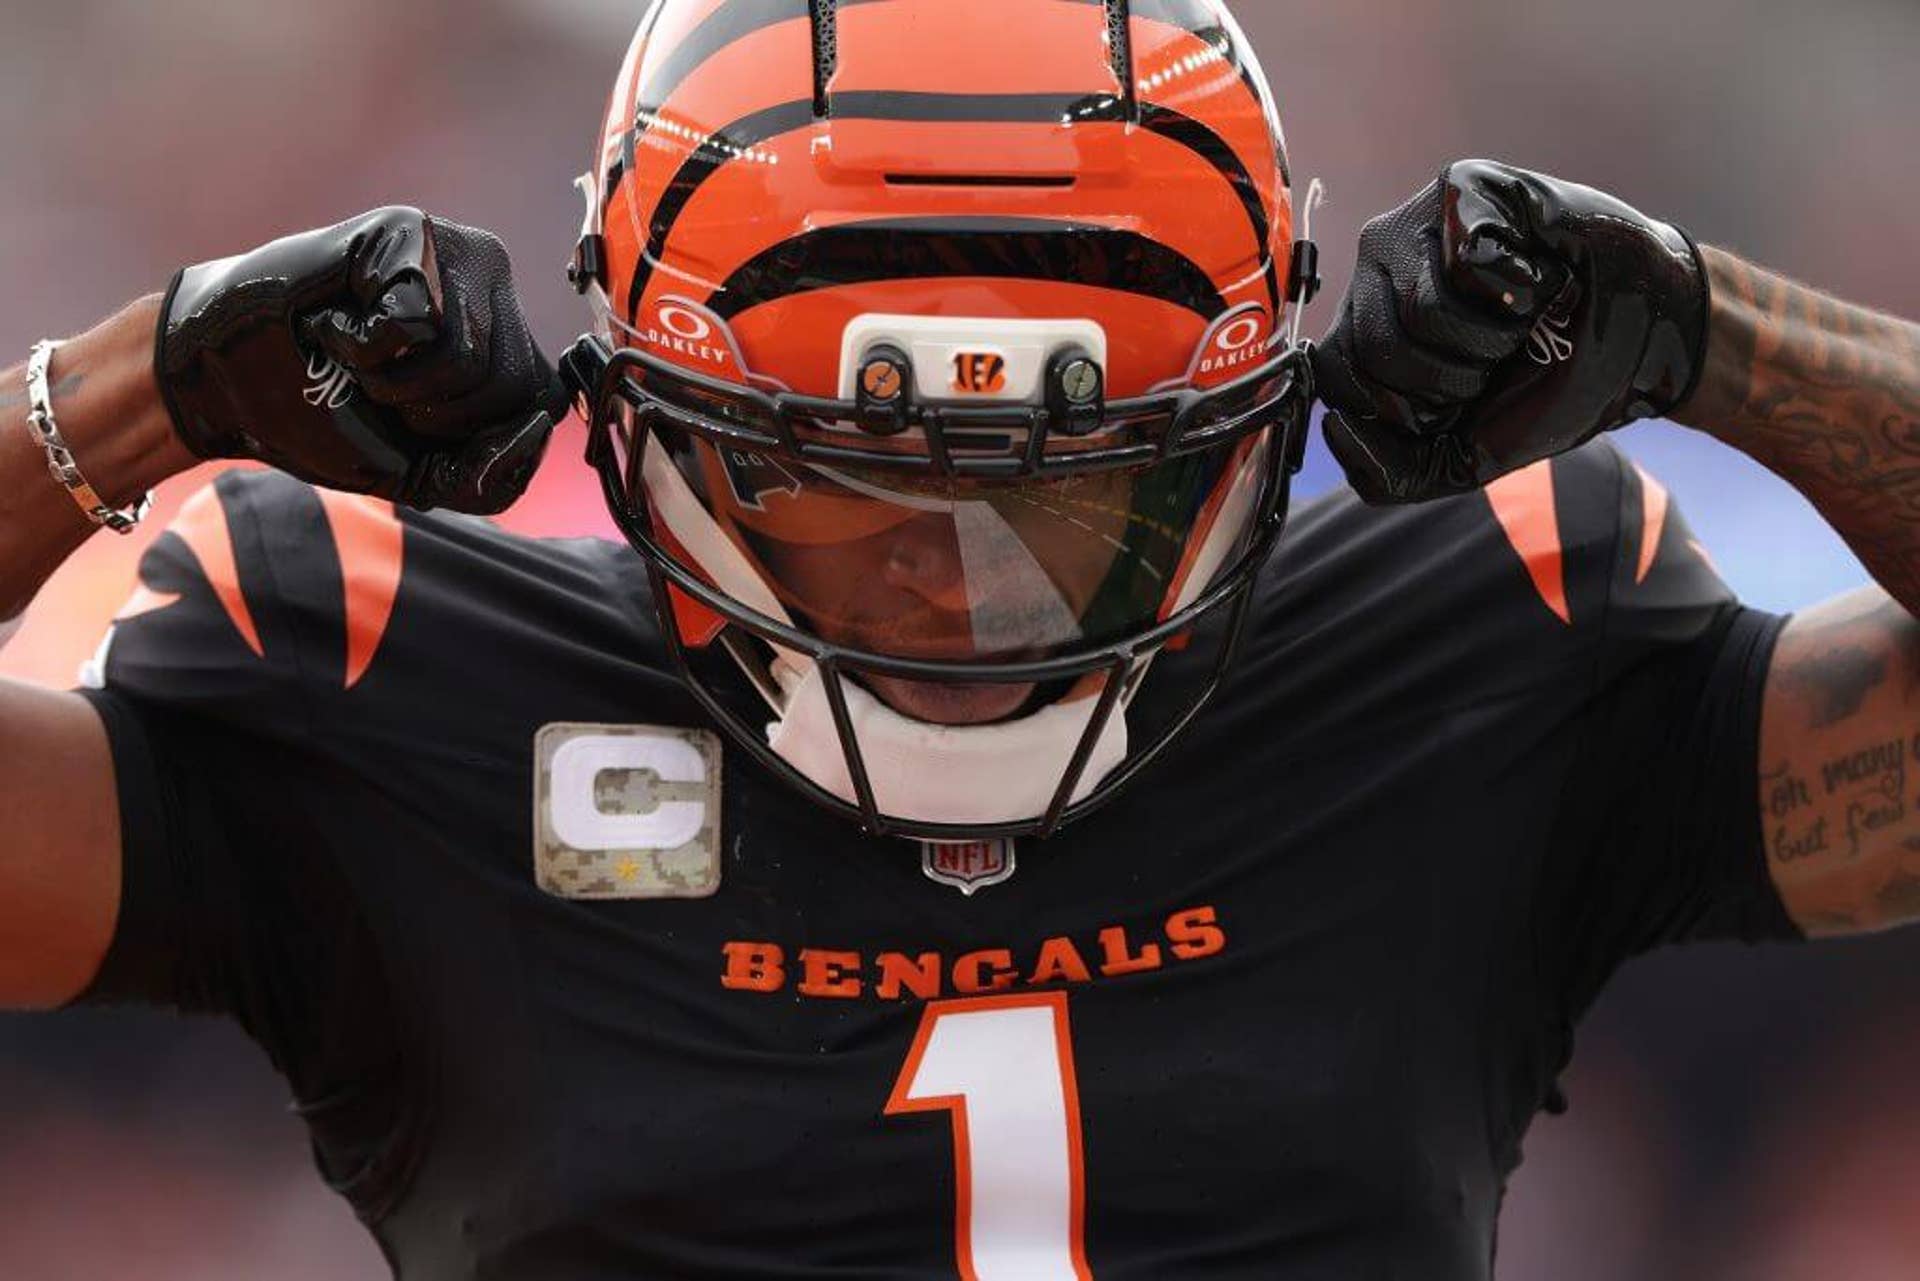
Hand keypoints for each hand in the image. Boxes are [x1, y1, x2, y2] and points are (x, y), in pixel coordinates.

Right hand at [156, 208, 568, 513]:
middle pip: (508, 385)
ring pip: (467, 356)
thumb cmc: (330, 415)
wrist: (230, 380)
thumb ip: (491, 475)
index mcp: (507, 335)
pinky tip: (335, 323)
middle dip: (431, 413)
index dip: (473, 436)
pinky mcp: (407, 230)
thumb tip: (539, 428)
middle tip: (376, 383)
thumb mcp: (422, 470)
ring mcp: (453, 250)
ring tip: (355, 354)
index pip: (542, 404)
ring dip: (393, 381)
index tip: (414, 418)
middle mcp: (492, 284)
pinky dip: (364, 346)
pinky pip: (417, 322)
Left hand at [1311, 160, 1709, 503]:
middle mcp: (1374, 273)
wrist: (1642, 340)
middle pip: (1378, 348)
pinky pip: (1467, 258)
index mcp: (1364, 331)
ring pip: (1420, 308)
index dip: (1410, 408)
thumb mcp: (1461, 458)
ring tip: (1521, 317)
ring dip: (1493, 334)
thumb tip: (1334, 427)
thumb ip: (1388, 474)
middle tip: (1501, 355)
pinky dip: (1517, 288)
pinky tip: (1537, 277)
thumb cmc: (1547, 387)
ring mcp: (1413, 223)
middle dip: (1457, 377)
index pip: (1337, 380)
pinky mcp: (1463, 186)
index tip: (1463, 398)